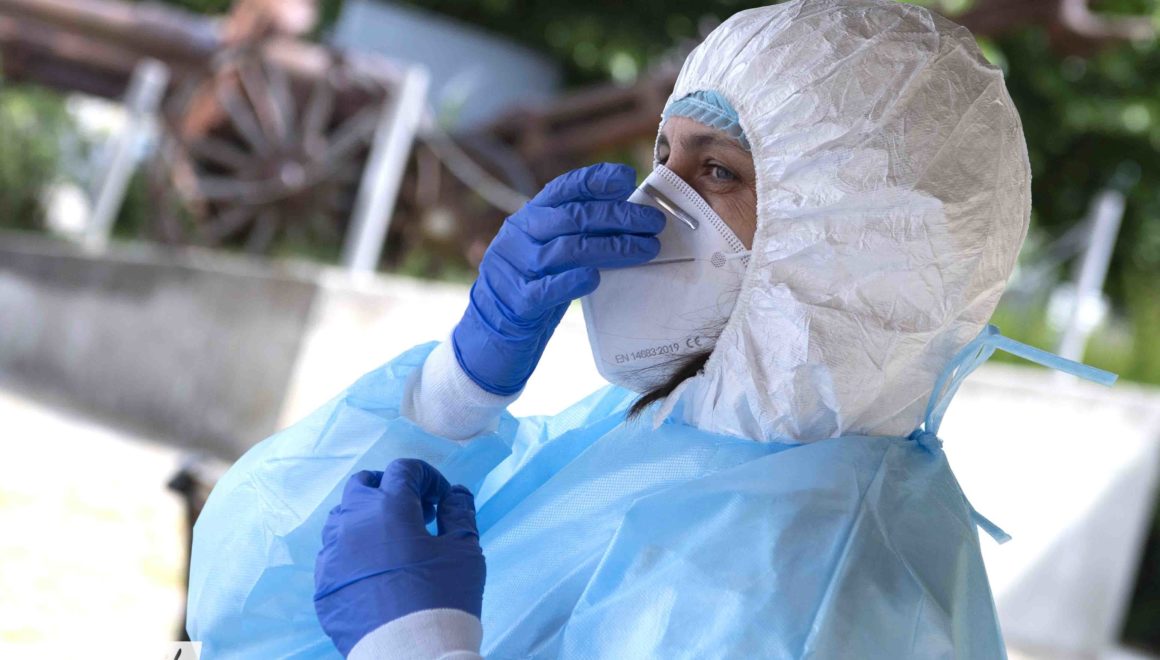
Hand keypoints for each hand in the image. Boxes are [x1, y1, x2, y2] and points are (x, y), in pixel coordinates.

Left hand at [314, 459, 484, 656]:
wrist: (410, 653)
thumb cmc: (443, 597)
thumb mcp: (464, 551)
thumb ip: (459, 513)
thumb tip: (455, 493)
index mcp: (389, 507)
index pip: (403, 470)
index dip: (426, 477)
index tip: (440, 498)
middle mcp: (353, 522)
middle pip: (363, 485)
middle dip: (389, 488)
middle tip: (414, 511)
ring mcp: (332, 554)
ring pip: (342, 517)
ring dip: (367, 517)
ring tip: (391, 540)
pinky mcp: (323, 584)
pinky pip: (332, 554)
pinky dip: (352, 550)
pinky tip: (373, 570)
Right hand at [452, 162, 664, 394]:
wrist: (489, 333)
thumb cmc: (531, 288)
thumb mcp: (547, 252)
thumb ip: (575, 233)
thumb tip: (629, 214)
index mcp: (528, 218)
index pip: (563, 189)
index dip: (595, 180)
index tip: (628, 178)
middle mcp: (518, 236)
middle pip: (573, 217)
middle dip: (619, 217)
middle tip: (653, 223)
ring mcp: (514, 268)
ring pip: (566, 249)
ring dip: (612, 247)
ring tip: (645, 249)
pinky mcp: (516, 302)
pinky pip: (546, 288)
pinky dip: (572, 281)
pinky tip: (596, 278)